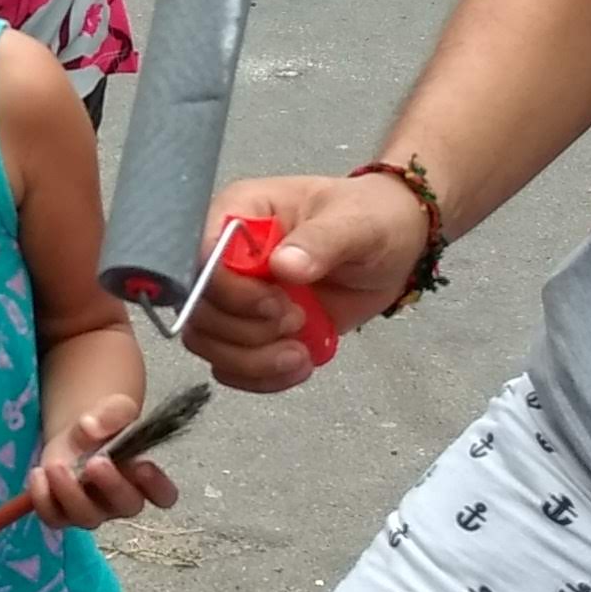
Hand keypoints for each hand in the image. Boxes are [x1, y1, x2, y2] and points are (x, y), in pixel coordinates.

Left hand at [25, 401, 181, 531]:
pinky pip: (53, 517)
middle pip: (125, 506)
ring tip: (56, 465)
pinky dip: (42, 499)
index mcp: (144, 479)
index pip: (164, 496)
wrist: (77, 437)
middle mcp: (121, 501)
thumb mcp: (113, 410)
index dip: (157, 487)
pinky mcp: (62, 512)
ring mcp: (92, 511)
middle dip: (111, 485)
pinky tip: (38, 473)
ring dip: (70, 493)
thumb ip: (111, 414)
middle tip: (96, 462)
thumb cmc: (105, 428)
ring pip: (86, 517)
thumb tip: (90, 427)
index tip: (143, 466)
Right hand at [178, 171, 425, 393]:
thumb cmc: (370, 218)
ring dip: (252, 360)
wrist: (392, 247)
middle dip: (246, 331)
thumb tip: (285, 264)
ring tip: (299, 352)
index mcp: (239, 214)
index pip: (202, 257)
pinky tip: (299, 365)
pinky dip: (262, 377)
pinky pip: (232, 366)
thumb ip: (321, 241)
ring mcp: (236, 298)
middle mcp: (226, 257)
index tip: (277, 303)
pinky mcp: (252, 330)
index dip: (230, 291)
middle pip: (198, 309)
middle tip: (297, 321)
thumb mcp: (356, 223)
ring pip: (208, 343)